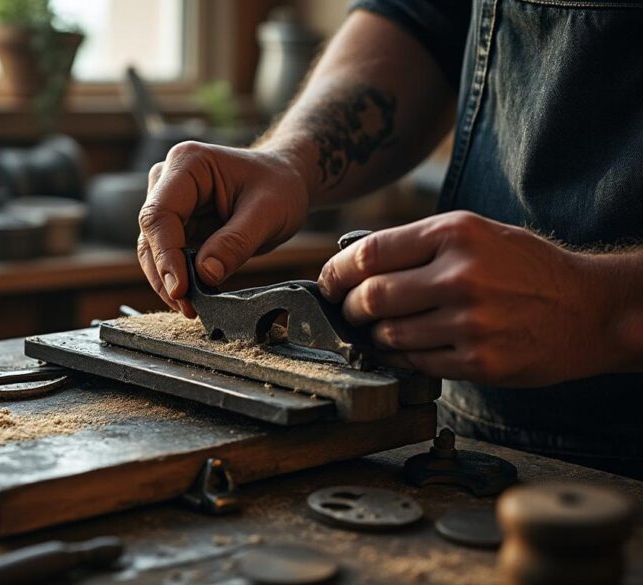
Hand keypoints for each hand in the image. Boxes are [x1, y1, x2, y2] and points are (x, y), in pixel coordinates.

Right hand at [138, 141, 310, 317]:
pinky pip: (167, 257)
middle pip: (151, 235)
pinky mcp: (176, 225)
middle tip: (188, 307)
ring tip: (192, 308)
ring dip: (168, 282)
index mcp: (188, 164)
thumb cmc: (280, 185)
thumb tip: (205, 274)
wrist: (286, 181)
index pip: (160, 214)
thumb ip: (236, 242)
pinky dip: (179, 279)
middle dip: (165, 274)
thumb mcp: (268, 212)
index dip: (166, 255)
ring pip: (153, 250)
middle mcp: (168, 180)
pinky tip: (195, 298)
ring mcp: (170, 203)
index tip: (180, 289)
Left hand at [317, 211, 610, 385]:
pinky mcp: (478, 361)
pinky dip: (400, 357)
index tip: (328, 283)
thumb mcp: (475, 233)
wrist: (589, 308)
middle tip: (349, 311)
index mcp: (454, 233)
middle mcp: (460, 275)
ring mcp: (469, 322)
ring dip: (374, 336)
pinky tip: (408, 347)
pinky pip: (414, 362)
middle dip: (348, 309)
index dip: (336, 273)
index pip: (368, 254)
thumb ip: (416, 245)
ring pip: (387, 335)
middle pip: (369, 297)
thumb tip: (350, 263)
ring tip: (383, 329)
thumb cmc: (523, 267)